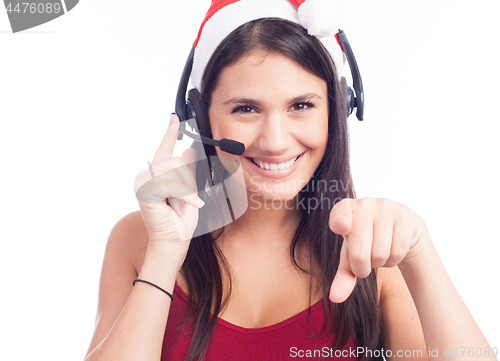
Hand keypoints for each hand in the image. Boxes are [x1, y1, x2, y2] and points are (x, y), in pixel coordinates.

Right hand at [134, 114, 203, 242]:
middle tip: (190, 199)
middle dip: (188, 180)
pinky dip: (184, 194)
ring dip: (187, 189)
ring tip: (185, 204)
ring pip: (173, 169)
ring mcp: (142, 183)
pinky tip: (187, 205)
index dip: (170, 133)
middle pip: (174, 161)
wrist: (174, 241)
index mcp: (156, 176)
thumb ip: (188, 171)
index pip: (164, 150)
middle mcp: (146, 177)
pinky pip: (171, 181)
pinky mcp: (144, 191)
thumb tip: (189, 150)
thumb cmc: (181, 221)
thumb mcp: (190, 191)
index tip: (174, 118)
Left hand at [328, 198, 425, 302]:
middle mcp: (363, 204)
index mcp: (344, 209)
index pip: (339, 215)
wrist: (400, 228)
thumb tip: (335, 298)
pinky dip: (394, 259)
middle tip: (364, 263)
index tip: (341, 226)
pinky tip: (392, 249)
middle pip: (360, 252)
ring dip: (379, 263)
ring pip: (380, 254)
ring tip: (378, 252)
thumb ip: (343, 276)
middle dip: (362, 268)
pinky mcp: (404, 214)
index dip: (339, 222)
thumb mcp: (351, 256)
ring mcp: (385, 207)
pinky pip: (398, 251)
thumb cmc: (367, 241)